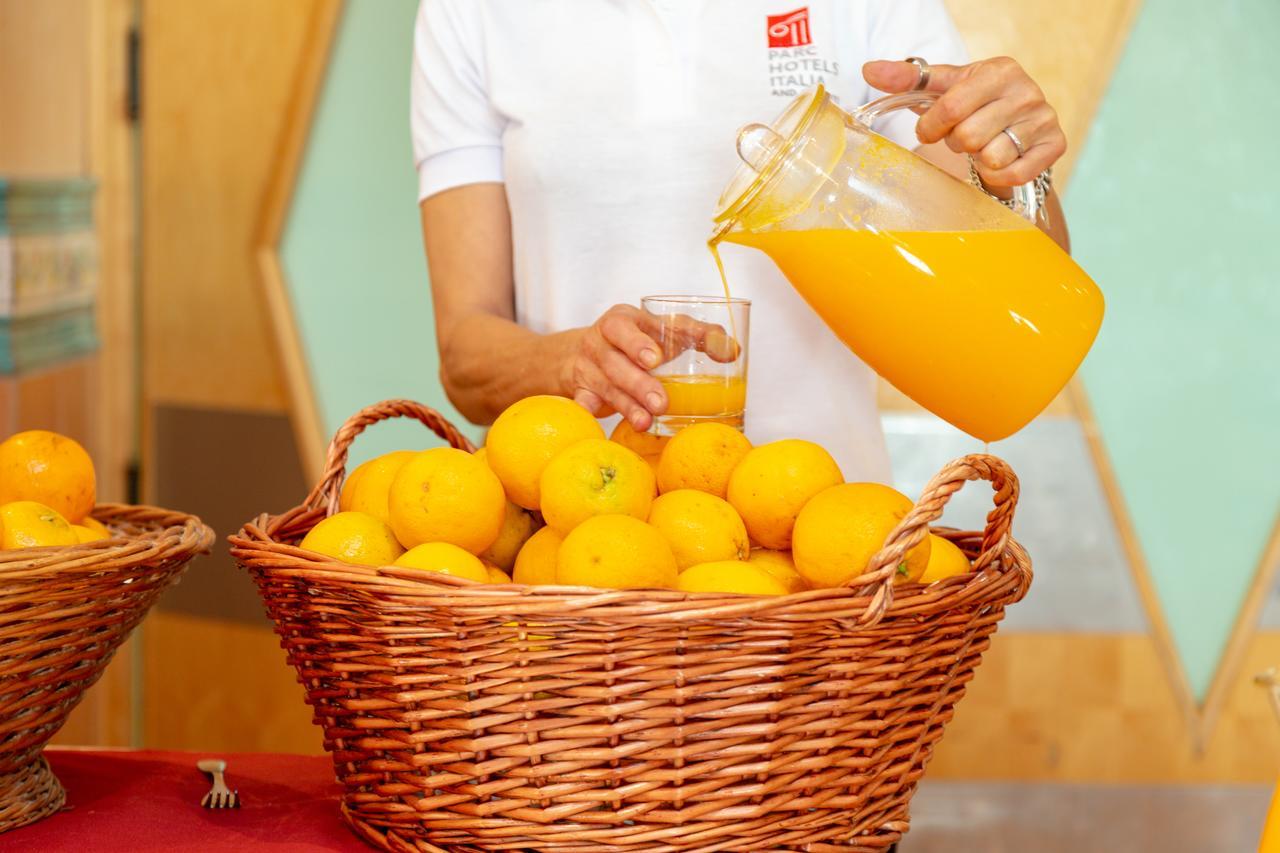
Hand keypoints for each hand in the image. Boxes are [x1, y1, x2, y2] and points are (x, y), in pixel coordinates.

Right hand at [561, 304, 738, 430]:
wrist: (579, 352)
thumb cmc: (633, 340)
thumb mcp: (660, 330)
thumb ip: (698, 335)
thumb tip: (733, 350)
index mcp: (621, 321)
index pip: (625, 328)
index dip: (638, 343)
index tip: (656, 359)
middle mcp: (599, 342)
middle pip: (616, 362)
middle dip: (638, 383)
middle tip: (660, 402)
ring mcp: (588, 368)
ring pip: (605, 388)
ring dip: (627, 406)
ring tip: (646, 422)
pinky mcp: (581, 391)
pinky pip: (582, 405)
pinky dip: (587, 416)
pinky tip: (596, 428)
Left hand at [863, 56, 1065, 187]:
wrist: (1016, 128)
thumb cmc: (974, 105)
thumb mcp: (943, 88)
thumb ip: (907, 78)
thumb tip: (868, 70)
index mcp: (999, 70)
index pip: (951, 108)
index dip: (932, 127)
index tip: (931, 129)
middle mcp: (1027, 91)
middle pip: (969, 137)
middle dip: (957, 143)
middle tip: (963, 137)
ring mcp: (1044, 118)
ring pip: (991, 157)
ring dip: (977, 159)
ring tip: (982, 145)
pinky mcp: (1054, 145)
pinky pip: (1013, 173)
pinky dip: (997, 175)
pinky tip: (997, 162)